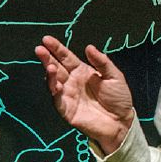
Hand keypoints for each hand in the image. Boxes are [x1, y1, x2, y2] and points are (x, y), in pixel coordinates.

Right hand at [35, 36, 134, 153]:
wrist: (121, 122)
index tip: (47, 39)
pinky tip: (56, 83)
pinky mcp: (66, 109)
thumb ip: (102, 62)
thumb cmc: (118, 99)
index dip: (57, 48)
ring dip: (49, 74)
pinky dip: (54, 90)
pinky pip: (56, 99)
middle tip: (39, 49)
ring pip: (53, 82)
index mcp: (82, 71)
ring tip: (50, 66)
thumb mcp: (114, 76)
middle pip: (56, 67)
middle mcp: (72, 81)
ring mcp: (68, 95)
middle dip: (47, 58)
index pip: (66, 57)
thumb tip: (89, 47)